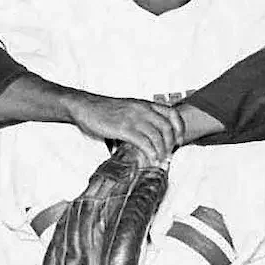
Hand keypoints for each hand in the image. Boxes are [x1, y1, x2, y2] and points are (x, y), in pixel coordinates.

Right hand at [63, 91, 184, 165]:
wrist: (85, 107)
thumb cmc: (104, 110)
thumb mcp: (128, 109)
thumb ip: (140, 121)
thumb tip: (147, 141)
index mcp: (145, 104)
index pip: (172, 113)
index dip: (180, 128)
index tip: (179, 141)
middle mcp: (142, 109)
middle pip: (167, 127)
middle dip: (171, 144)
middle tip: (169, 155)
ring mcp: (133, 118)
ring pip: (157, 136)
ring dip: (162, 151)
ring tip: (160, 161)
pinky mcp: (123, 128)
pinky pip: (144, 142)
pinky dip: (151, 153)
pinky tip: (151, 159)